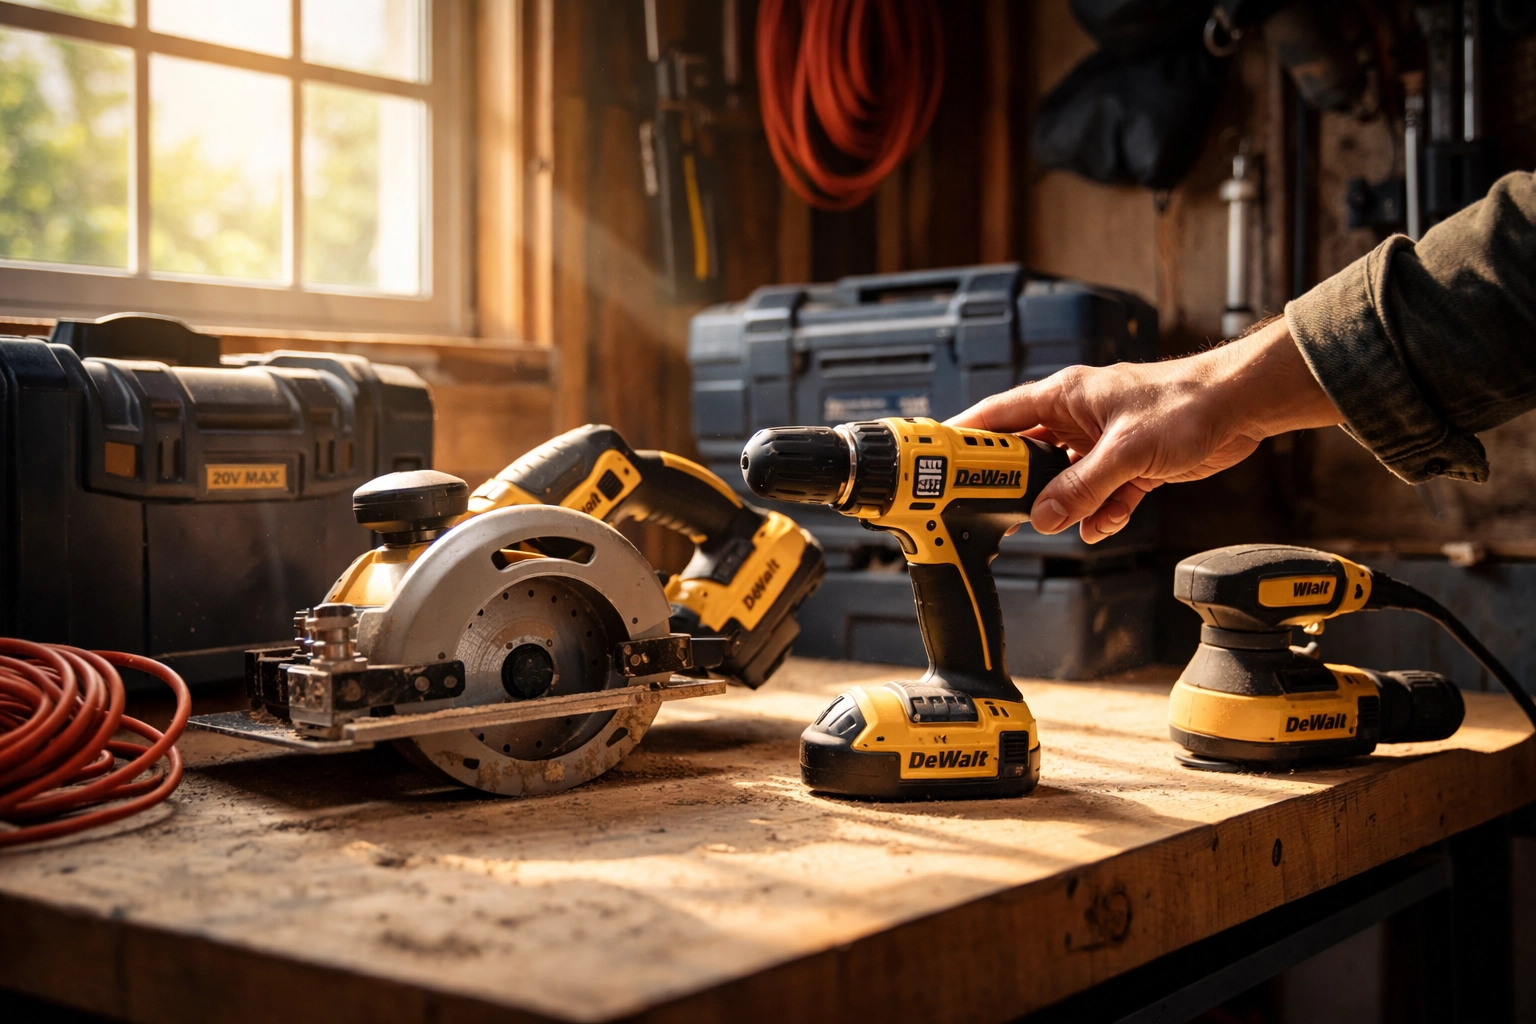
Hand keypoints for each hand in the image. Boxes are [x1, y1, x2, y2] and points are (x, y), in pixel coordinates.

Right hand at [947, 317, 1342, 541]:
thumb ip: (1082, 486)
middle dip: (1016, 482)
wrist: (1241, 407)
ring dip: (1066, 503)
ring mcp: (1102, 442)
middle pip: (1028, 453)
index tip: (941, 459)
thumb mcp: (1126, 450)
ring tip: (1059, 521)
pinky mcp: (1129, 464)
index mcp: (1065, 395)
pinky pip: (1101, 494)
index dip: (967, 436)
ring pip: (1066, 480)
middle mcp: (1077, 417)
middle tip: (995, 507)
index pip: (999, 415)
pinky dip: (1101, 512)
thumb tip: (1046, 516)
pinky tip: (1103, 522)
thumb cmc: (1187, 402)